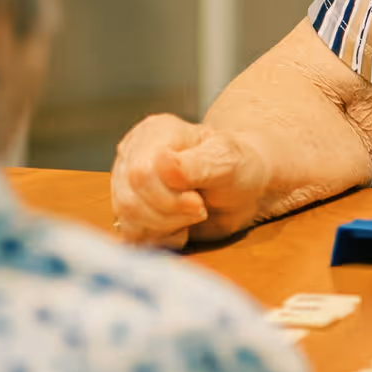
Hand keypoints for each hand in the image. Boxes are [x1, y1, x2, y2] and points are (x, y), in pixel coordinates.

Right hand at [110, 113, 268, 248]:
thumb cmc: (238, 167)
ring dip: (166, 227)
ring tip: (191, 216)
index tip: (199, 202)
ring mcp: (127, 182)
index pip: (141, 173)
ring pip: (127, 219)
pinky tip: (179, 227)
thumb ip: (194, 165)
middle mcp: (133, 154)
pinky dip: (159, 239)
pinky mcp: (129, 209)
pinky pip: (131, 235)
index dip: (169, 198)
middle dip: (170, 215)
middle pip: (130, 200)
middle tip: (200, 209)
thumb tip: (160, 163)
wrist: (245, 188)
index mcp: (154, 132)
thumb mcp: (226, 162)